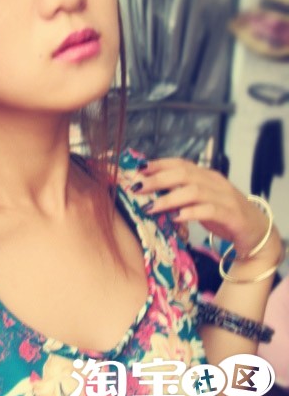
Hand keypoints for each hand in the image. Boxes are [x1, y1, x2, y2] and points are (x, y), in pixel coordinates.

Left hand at [132, 157, 280, 259]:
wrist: (257, 232)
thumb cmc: (223, 214)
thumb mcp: (200, 201)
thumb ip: (180, 194)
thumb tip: (150, 192)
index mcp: (206, 175)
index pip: (180, 163)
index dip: (159, 164)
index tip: (138, 169)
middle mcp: (215, 182)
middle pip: (184, 174)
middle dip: (158, 179)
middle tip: (137, 187)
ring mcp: (224, 198)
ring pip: (194, 191)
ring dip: (169, 198)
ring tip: (150, 207)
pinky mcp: (232, 215)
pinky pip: (209, 211)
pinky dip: (191, 212)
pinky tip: (176, 217)